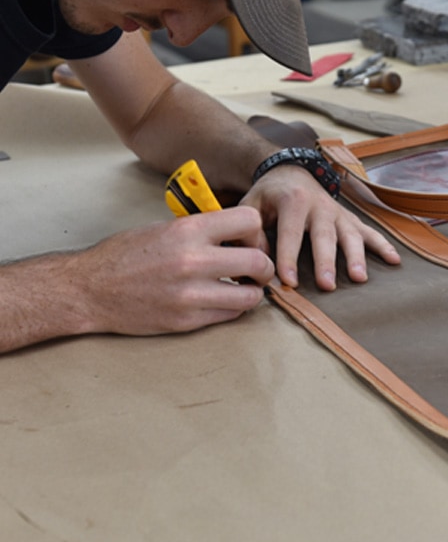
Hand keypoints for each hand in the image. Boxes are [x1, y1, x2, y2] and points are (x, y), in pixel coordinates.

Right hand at [78, 206, 274, 334]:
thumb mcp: (166, 228)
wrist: (89, 289)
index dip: (255, 232)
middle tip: (255, 269)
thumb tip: (240, 235)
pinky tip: (222, 300)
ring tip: (241, 287)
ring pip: (251, 296)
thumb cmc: (126, 254)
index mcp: (188, 230)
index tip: (249, 240)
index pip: (249, 221)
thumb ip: (204, 230)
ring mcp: (191, 294)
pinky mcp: (186, 320)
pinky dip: (233, 308)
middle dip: (264, 266)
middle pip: (259, 262)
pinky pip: (230, 315)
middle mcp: (193, 261)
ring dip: (253, 292)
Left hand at [239, 164, 400, 290]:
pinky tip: (395, 261)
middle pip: (324, 236)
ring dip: (356, 256)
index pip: (291, 232)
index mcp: (293, 201)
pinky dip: (383, 245)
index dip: (289, 257)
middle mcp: (320, 205)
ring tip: (360, 277)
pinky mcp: (350, 218)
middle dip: (326, 261)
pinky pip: (369, 232)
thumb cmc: (269, 195)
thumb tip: (258, 258)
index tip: (288, 281)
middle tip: (327, 285)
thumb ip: (252, 231)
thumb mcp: (251, 205)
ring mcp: (338, 212)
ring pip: (350, 234)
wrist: (290, 171)